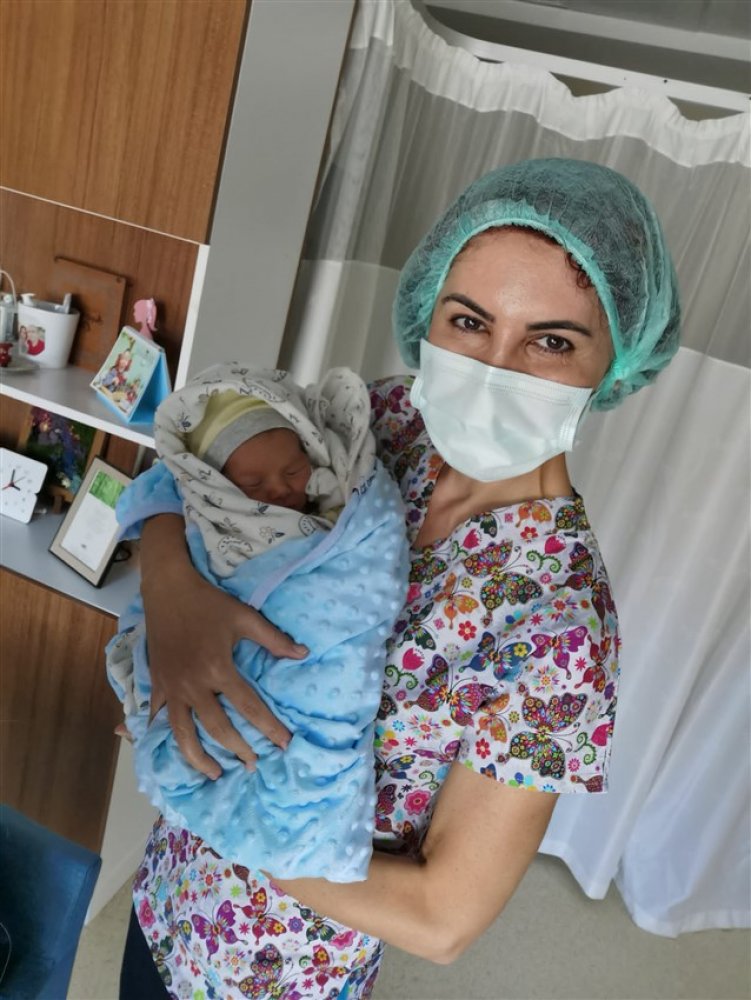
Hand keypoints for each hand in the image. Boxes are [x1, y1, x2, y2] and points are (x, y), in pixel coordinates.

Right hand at [141, 516, 307, 778]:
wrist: (167, 589)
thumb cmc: (208, 603)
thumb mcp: (244, 616)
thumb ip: (273, 639)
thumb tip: (302, 654)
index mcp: (218, 668)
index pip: (249, 707)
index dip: (269, 728)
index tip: (286, 745)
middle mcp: (193, 685)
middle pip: (217, 729)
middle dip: (238, 750)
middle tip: (254, 766)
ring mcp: (171, 687)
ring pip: (182, 734)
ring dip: (198, 758)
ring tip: (214, 774)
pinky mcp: (157, 684)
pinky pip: (160, 717)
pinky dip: (165, 737)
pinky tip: (175, 750)